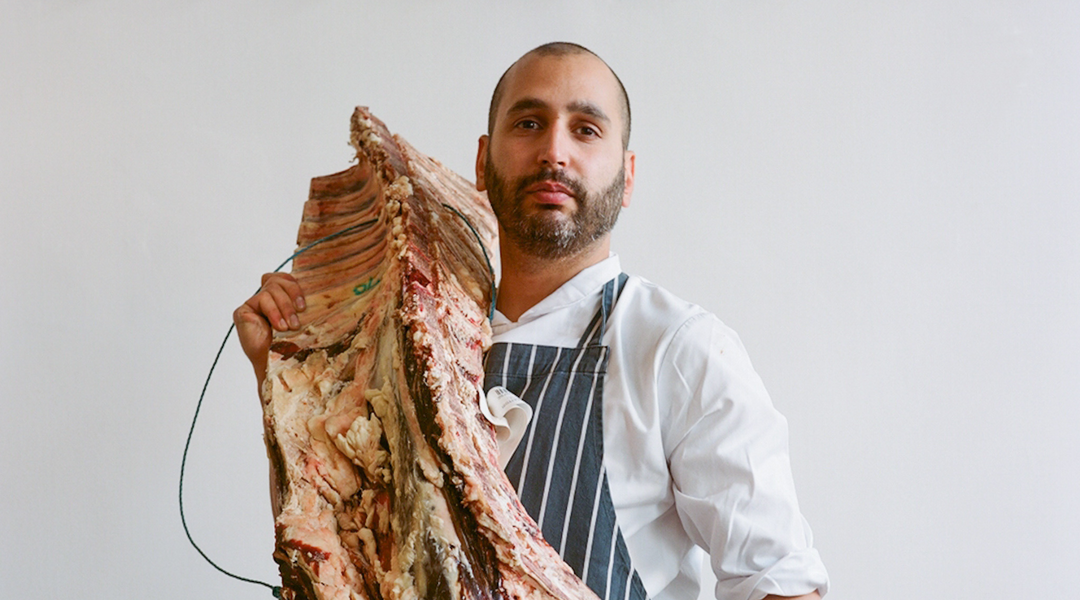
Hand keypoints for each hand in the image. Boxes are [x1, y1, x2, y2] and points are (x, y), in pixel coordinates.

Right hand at [232, 272, 305, 387]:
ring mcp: (253, 304)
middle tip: (299, 316)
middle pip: (277, 280)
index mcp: (281, 297)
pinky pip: (261, 300)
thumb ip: (304, 304)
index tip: (304, 304)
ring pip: (271, 290)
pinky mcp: (243, 311)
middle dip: (292, 295)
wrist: (277, 366)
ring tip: (290, 327)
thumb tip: (324, 291)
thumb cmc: (292, 346)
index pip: (285, 277)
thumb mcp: (303, 320)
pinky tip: (279, 327)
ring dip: (284, 308)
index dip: (294, 285)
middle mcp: (266, 298)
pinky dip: (273, 312)